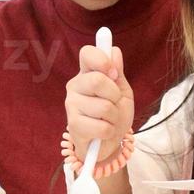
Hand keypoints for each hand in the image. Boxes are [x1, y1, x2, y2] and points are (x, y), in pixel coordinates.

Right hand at [63, 44, 133, 162]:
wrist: (109, 142)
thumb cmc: (114, 114)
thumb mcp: (122, 91)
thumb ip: (118, 72)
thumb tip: (114, 51)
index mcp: (86, 73)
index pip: (87, 53)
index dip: (102, 60)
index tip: (113, 73)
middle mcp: (75, 86)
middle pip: (97, 80)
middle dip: (115, 95)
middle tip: (114, 103)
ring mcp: (72, 105)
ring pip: (104, 107)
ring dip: (114, 117)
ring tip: (109, 120)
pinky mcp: (73, 126)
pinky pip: (102, 126)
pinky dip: (110, 131)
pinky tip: (103, 132)